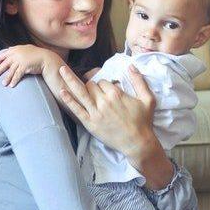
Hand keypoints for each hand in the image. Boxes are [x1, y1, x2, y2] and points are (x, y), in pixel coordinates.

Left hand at [0, 45, 57, 86]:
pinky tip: (11, 85)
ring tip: (3, 84)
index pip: (5, 53)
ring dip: (7, 78)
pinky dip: (14, 80)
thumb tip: (9, 48)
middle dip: (0, 69)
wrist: (46, 58)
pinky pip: (17, 75)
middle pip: (6, 63)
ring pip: (11, 70)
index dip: (0, 58)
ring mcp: (20, 60)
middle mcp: (17, 54)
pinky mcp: (24, 66)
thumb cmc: (37, 54)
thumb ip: (17, 49)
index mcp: (16, 49)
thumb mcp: (26, 48)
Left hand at [58, 64, 174, 188]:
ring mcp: (95, 112)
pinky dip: (69, 100)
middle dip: (91, 85)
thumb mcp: (148, 99)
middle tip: (92, 89)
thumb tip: (131, 66)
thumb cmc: (144, 121)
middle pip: (91, 85)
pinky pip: (77, 109)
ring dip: (69, 79)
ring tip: (61, 70)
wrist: (138, 143)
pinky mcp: (90, 123)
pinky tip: (61, 91)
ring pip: (81, 92)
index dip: (103, 84)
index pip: (103, 81)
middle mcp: (104, 101)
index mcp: (116, 94)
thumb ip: (139, 81)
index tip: (105, 89)